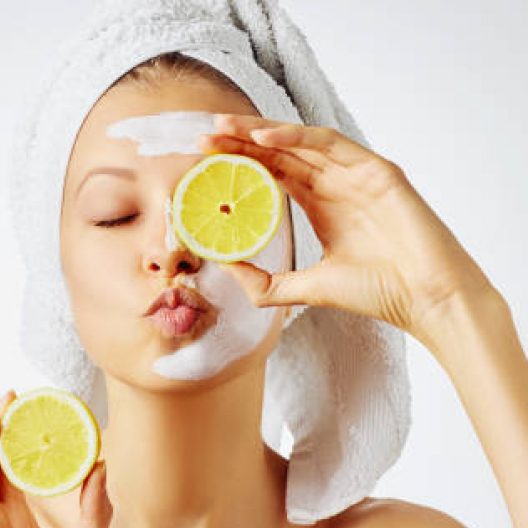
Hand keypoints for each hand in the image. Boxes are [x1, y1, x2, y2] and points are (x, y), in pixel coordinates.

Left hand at [197, 113, 497, 341]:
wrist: (424, 300)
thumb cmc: (377, 294)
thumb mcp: (306, 288)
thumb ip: (266, 283)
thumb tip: (224, 270)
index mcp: (321, 204)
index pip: (272, 172)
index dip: (239, 162)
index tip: (203, 160)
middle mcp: (336, 183)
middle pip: (280, 152)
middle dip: (240, 141)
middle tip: (203, 137)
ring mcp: (356, 173)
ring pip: (300, 141)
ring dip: (260, 131)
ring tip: (223, 127)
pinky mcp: (375, 169)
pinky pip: (330, 143)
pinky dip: (296, 136)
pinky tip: (264, 136)